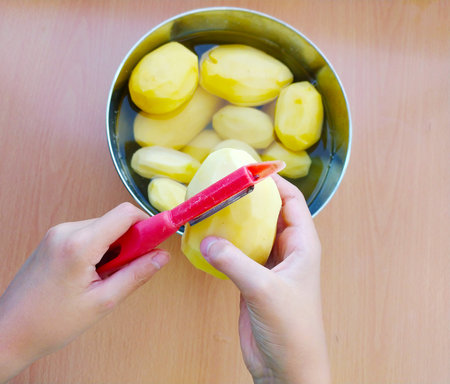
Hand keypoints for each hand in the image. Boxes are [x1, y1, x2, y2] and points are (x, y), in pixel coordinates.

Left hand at [0, 203, 169, 382]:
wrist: (8, 332)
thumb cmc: (51, 322)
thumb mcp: (102, 302)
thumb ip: (136, 274)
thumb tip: (162, 256)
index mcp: (79, 244)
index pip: (125, 214)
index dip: (147, 224)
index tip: (157, 242)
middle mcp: (67, 230)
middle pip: (115, 221)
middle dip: (131, 242)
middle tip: (130, 270)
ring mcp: (58, 233)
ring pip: (103, 228)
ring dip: (115, 247)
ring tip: (106, 278)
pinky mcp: (54, 239)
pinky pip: (89, 234)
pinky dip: (100, 249)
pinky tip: (93, 274)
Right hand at [200, 175, 329, 383]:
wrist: (286, 368)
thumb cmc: (292, 329)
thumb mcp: (264, 290)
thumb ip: (234, 262)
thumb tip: (207, 239)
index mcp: (303, 245)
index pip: (292, 202)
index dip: (274, 182)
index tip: (250, 169)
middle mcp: (287, 251)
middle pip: (269, 213)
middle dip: (250, 199)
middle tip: (224, 185)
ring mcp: (269, 266)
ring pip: (252, 233)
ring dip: (235, 222)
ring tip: (212, 207)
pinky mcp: (252, 280)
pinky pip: (238, 253)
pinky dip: (224, 244)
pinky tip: (207, 238)